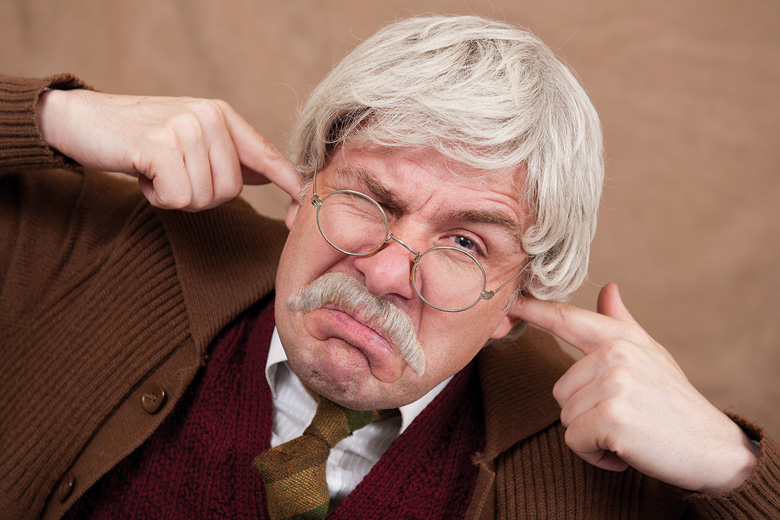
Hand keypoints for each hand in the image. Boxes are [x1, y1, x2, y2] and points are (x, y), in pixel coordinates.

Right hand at [37, 89, 301, 211]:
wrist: (83, 121)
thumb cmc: (142, 138)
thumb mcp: (192, 140)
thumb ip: (230, 156)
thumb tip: (273, 175)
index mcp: (224, 116)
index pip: (270, 156)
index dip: (291, 186)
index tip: (301, 212)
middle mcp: (209, 117)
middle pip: (230, 191)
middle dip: (201, 197)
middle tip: (172, 176)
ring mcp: (185, 128)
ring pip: (204, 198)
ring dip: (176, 197)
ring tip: (156, 171)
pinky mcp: (160, 146)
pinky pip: (178, 198)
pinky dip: (159, 198)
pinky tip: (144, 174)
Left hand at [515, 283, 758, 493]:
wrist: (714, 449)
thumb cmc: (673, 402)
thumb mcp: (649, 355)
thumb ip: (620, 324)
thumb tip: (608, 289)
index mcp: (620, 337)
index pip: (567, 319)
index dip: (533, 309)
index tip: (510, 302)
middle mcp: (616, 354)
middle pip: (560, 390)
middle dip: (586, 413)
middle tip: (625, 418)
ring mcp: (614, 383)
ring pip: (566, 416)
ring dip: (591, 435)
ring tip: (628, 432)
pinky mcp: (612, 416)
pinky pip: (574, 440)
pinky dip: (595, 454)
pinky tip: (626, 450)